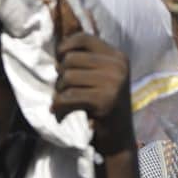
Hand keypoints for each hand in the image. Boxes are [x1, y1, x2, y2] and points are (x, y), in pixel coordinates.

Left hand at [52, 33, 135, 152]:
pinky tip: (60, 115)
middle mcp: (118, 66)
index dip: (65, 47)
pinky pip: (68, 97)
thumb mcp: (101, 77)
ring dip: (59, 92)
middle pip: (71, 59)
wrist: (119, 139)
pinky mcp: (105, 101)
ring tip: (64, 103)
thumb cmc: (103, 106)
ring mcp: (114, 83)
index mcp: (118, 57)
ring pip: (67, 77)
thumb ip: (86, 60)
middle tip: (63, 92)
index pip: (83, 38)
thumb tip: (58, 44)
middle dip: (60, 77)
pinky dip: (59, 106)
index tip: (59, 62)